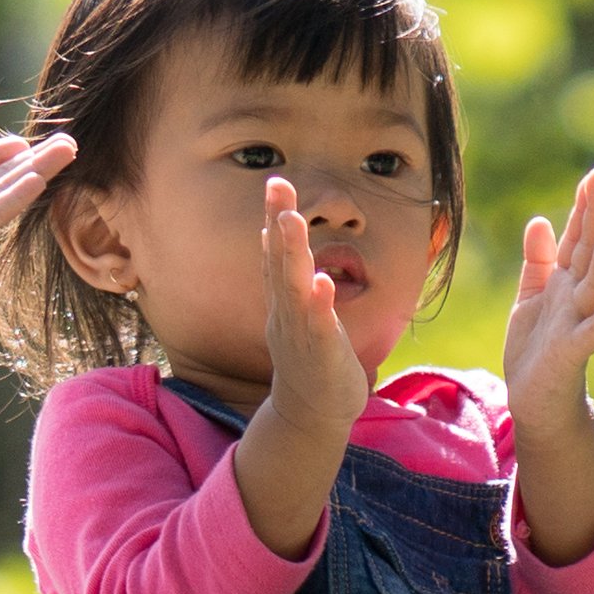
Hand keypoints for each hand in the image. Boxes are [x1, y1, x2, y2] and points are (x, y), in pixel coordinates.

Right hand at [250, 175, 378, 446]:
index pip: (276, 251)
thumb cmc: (308, 356)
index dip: (274, 216)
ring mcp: (302, 332)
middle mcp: (288, 311)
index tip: (276, 181)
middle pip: (281, 261)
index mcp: (283, 300)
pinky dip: (320, 305)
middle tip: (278, 186)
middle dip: (280, 223)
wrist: (311, 412)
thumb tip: (269, 232)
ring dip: (292, 254)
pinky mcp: (323, 354)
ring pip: (295, 288)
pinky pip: (320, 326)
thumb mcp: (292, 309)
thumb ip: (281, 272)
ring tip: (292, 222)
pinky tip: (323, 282)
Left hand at [502, 167, 593, 420]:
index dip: (584, 207)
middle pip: (590, 249)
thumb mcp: (531, 298)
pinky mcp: (574, 351)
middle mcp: (576, 297)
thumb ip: (538, 262)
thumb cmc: (536, 350)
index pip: (577, 238)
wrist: (535, 400)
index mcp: (564, 282)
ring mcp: (578, 321)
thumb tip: (541, 220)